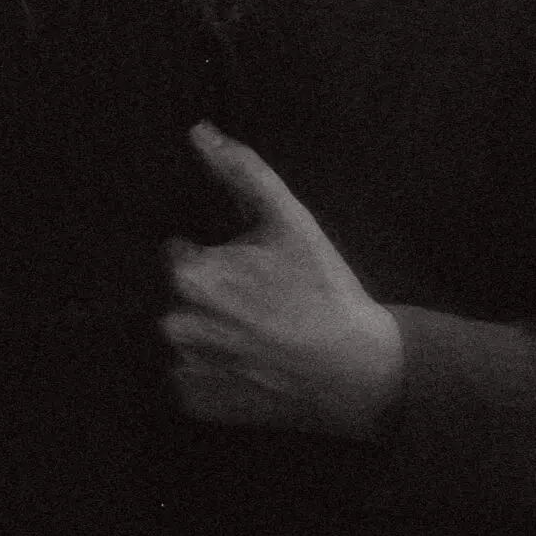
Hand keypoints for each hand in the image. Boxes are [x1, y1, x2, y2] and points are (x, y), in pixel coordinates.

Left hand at [162, 123, 403, 441]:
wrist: (359, 371)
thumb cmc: (324, 289)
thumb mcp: (290, 220)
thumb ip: (240, 171)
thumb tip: (198, 132)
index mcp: (191, 276)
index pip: (179, 255)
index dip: (219, 259)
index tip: (255, 274)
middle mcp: (177, 325)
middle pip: (180, 298)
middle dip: (213, 296)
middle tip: (263, 307)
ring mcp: (186, 369)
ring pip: (185, 337)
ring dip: (211, 333)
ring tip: (261, 337)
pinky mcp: (198, 404)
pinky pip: (190, 379)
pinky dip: (214, 372)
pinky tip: (254, 366)